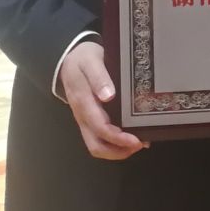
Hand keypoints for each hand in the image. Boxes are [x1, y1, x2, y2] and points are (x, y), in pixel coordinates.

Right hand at [59, 40, 143, 160]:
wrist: (69, 59)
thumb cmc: (83, 59)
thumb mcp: (90, 61)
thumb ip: (98, 77)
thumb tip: (108, 95)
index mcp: (83, 102)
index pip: (100, 128)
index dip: (118, 138)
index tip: (137, 140)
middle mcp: (82, 116)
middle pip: (96, 146)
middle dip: (118, 151)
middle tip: (141, 144)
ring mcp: (84, 120)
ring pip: (97, 146)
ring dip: (117, 151)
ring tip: (139, 144)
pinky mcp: (89, 120)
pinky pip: (99, 139)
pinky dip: (115, 144)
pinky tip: (130, 138)